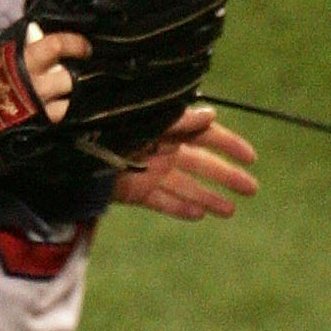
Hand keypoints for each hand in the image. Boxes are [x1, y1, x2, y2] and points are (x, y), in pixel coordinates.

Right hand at [0, 28, 86, 164]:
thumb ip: (19, 47)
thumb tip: (38, 34)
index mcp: (23, 62)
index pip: (57, 46)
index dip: (75, 44)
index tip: (84, 47)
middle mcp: (36, 86)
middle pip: (69, 77)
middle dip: (75, 76)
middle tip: (75, 75)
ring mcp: (41, 111)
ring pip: (70, 103)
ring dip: (70, 99)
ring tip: (65, 97)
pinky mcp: (41, 131)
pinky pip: (62, 122)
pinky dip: (63, 117)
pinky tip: (57, 114)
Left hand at [113, 105, 256, 218]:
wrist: (78, 149)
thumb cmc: (116, 128)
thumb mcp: (152, 121)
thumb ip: (181, 121)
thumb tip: (211, 115)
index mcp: (168, 129)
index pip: (207, 136)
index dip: (230, 145)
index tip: (252, 158)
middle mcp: (163, 150)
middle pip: (202, 164)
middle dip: (227, 176)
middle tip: (253, 189)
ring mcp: (151, 172)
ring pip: (186, 187)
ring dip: (209, 198)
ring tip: (231, 211)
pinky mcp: (136, 191)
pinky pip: (162, 201)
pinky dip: (179, 208)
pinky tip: (200, 215)